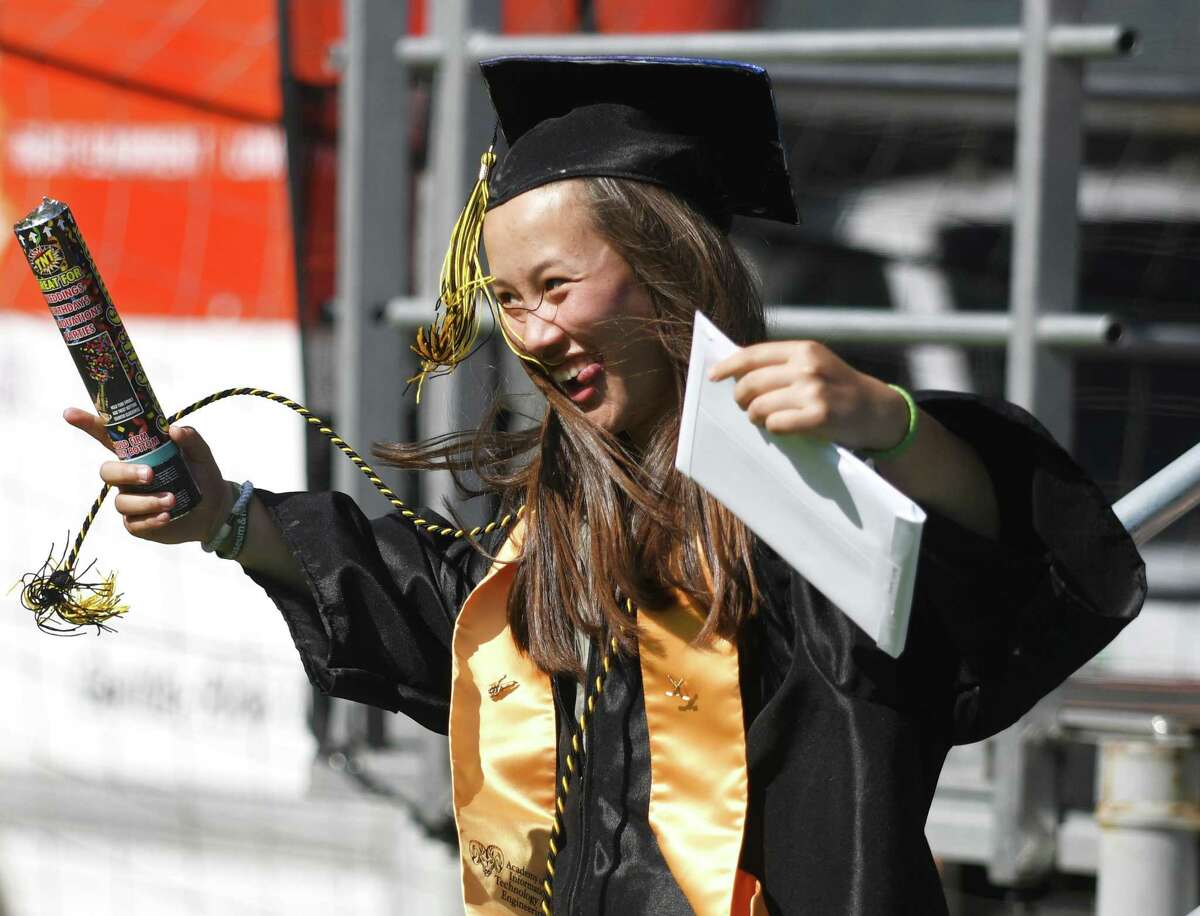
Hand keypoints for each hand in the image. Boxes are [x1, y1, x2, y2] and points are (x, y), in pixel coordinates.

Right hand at [64, 408, 231, 544]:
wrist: (215, 508)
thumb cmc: (201, 475)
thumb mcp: (201, 454)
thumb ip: (191, 439)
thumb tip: (175, 430)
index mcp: (139, 455)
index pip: (108, 438)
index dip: (88, 424)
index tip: (70, 413)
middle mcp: (128, 477)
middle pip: (107, 472)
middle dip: (125, 473)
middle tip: (151, 475)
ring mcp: (131, 500)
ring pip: (121, 501)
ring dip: (146, 501)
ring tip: (172, 501)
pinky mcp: (137, 523)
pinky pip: (133, 523)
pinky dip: (150, 519)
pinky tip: (167, 516)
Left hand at [708, 340, 908, 451]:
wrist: (877, 410)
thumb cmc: (839, 388)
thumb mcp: (815, 364)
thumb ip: (782, 364)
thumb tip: (737, 371)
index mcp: (804, 349)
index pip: (753, 354)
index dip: (728, 366)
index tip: (713, 375)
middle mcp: (807, 366)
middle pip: (750, 382)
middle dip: (740, 398)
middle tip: (744, 406)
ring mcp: (813, 391)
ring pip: (759, 406)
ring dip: (756, 416)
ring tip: (764, 418)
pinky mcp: (819, 416)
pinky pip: (776, 424)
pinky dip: (773, 428)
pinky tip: (783, 427)